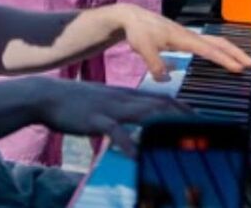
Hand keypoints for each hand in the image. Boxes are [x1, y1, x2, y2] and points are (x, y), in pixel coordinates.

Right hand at [36, 78, 187, 156]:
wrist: (44, 95)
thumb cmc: (72, 101)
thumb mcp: (102, 101)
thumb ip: (120, 107)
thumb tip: (135, 118)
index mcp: (123, 95)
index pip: (160, 98)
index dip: (183, 108)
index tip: (201, 118)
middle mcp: (121, 99)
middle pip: (159, 105)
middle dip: (184, 116)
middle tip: (205, 129)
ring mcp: (109, 108)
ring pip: (143, 113)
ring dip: (165, 125)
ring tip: (182, 137)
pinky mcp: (94, 119)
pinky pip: (114, 131)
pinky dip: (127, 142)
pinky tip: (135, 154)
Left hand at [113, 3, 250, 80]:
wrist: (131, 17)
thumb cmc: (138, 31)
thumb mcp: (143, 49)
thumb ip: (154, 64)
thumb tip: (165, 78)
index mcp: (183, 38)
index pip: (208, 50)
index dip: (224, 59)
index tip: (240, 68)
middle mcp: (189, 36)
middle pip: (218, 43)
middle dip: (236, 53)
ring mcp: (187, 36)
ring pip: (214, 42)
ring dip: (230, 51)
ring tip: (242, 62)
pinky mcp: (183, 38)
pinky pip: (207, 44)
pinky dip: (218, 50)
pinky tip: (220, 58)